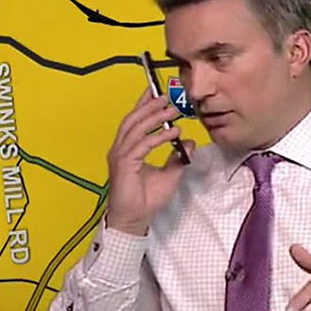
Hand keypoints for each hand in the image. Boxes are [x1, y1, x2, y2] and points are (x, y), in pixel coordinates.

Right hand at [106, 88, 195, 235]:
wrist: (133, 219)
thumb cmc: (146, 199)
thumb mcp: (169, 175)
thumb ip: (177, 158)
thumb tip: (189, 142)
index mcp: (128, 149)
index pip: (136, 121)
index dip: (145, 104)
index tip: (157, 91)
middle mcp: (121, 149)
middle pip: (134, 119)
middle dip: (150, 105)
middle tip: (167, 95)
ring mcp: (121, 156)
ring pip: (137, 128)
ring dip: (155, 117)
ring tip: (171, 108)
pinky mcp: (124, 165)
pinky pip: (142, 146)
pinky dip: (158, 137)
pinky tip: (172, 133)